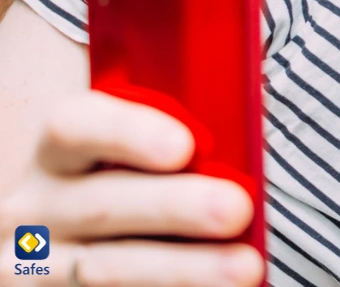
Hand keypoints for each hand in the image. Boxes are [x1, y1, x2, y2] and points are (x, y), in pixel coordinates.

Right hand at [0, 90, 263, 285]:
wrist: (66, 255)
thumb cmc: (124, 195)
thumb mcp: (127, 166)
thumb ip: (173, 157)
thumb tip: (242, 162)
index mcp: (59, 155)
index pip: (76, 127)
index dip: (129, 132)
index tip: (184, 147)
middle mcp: (38, 207)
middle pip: (103, 202)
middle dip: (177, 206)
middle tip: (238, 209)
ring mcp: (41, 265)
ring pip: (107, 268)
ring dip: (184, 268)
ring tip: (245, 267)